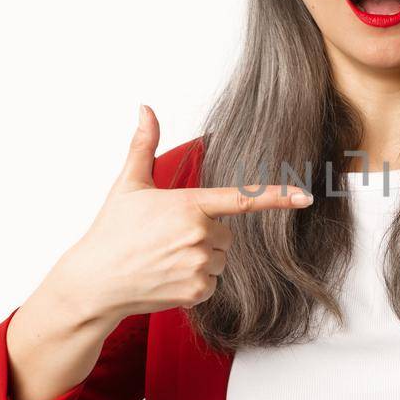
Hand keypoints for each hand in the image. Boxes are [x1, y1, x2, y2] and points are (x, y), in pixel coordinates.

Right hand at [49, 105, 312, 322]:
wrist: (94, 282)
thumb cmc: (112, 231)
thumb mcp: (129, 185)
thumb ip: (143, 145)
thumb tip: (145, 109)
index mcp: (189, 204)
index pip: (242, 199)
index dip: (276, 197)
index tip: (305, 196)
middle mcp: (198, 234)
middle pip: (226, 234)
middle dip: (205, 235)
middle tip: (168, 239)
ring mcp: (198, 265)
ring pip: (220, 259)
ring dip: (200, 259)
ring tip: (165, 258)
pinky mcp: (196, 291)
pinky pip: (211, 283)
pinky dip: (194, 282)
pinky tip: (167, 277)